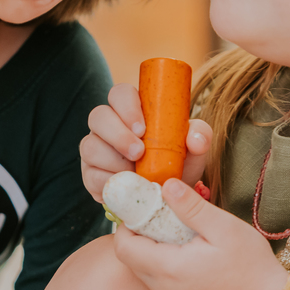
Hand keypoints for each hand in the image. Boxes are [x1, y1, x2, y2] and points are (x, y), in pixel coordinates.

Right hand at [80, 83, 211, 201]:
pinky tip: (126, 187)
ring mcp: (95, 149)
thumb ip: (200, 136)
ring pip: (89, 146)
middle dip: (117, 134)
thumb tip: (195, 139)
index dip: (127, 107)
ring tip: (136, 173)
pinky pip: (89, 175)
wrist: (166, 196)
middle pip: (98, 116)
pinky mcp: (90, 174)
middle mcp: (107, 126)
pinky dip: (109, 182)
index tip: (143, 128)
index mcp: (130, 111)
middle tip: (139, 153)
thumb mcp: (193, 149)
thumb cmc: (175, 163)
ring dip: (113, 161)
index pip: (119, 94)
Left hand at [112, 179, 287, 289]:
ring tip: (181, 235)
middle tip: (165, 218)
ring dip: (153, 250)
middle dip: (140, 235)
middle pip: (130, 258)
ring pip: (144, 271)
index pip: (123, 246)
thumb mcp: (224, 228)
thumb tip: (165, 185)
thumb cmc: (251, 266)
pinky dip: (166, 266)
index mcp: (168, 268)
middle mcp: (163, 289)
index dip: (128, 224)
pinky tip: (191, 255)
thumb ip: (191, 206)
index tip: (147, 209)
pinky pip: (161, 284)